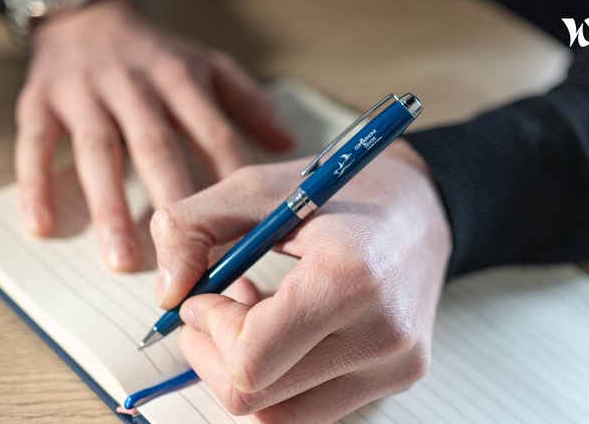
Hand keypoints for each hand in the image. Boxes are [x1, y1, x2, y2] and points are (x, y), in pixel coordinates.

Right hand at [14, 0, 291, 270]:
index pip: (213, 133)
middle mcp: (135, 86)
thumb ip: (247, 102)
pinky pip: (37, 144)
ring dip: (109, 206)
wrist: (87, 17)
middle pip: (157, 147)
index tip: (244, 229)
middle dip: (170, 200)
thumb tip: (286, 143)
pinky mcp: (41, 100)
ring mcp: (86, 93)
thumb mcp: (207, 66)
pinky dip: (36, 184)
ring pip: (99, 151)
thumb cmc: (155, 55)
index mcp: (181, 80)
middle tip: (185, 256)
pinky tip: (43, 226)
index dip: (229, 181)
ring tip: (122, 259)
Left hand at [151, 141, 450, 422]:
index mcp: (347, 280)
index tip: (202, 296)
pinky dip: (279, 380)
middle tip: (210, 312)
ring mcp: (395, 364)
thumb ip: (191, 228)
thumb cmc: (343, 189)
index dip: (207, 332)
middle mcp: (380, 335)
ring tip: (248, 319)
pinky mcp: (398, 375)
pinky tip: (279, 333)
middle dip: (214, 356)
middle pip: (257, 399)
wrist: (423, 205)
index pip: (249, 360)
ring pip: (280, 415)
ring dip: (244, 373)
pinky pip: (312, 407)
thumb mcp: (256, 188)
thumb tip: (164, 296)